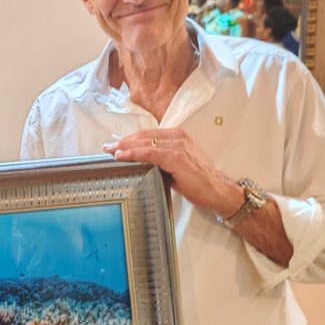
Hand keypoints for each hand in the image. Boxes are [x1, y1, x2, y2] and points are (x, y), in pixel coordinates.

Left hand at [103, 128, 242, 216]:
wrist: (216, 190)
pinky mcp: (177, 158)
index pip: (148, 134)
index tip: (115, 144)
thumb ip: (160, 160)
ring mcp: (178, 146)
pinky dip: (133, 154)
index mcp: (178, 136)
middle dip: (123, 141)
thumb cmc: (198, 180)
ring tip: (111, 152)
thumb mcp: (176, 165)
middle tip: (107, 147)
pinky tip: (122, 156)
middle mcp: (178, 137)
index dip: (129, 139)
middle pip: (143, 136)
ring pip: (144, 142)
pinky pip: (150, 153)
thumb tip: (140, 163)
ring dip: (125, 147)